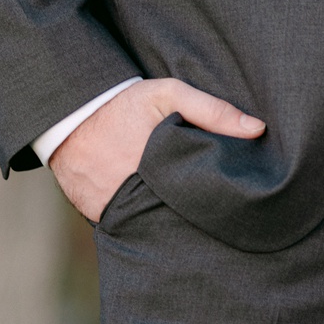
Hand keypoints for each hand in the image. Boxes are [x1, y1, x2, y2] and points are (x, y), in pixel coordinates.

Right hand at [48, 78, 264, 222]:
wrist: (65, 117)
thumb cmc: (122, 105)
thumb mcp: (167, 95)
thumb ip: (211, 110)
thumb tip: (257, 130)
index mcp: (158, 169)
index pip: (203, 197)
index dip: (220, 199)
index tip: (237, 199)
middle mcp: (136, 197)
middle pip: (183, 218)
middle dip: (201, 216)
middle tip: (225, 216)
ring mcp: (116, 211)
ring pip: (158, 227)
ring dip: (175, 225)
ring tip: (197, 222)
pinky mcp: (101, 219)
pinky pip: (133, 228)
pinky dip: (147, 225)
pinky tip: (165, 221)